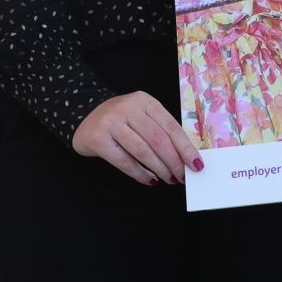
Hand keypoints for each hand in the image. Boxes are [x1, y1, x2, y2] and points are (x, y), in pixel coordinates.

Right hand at [72, 91, 203, 185]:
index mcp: (145, 101)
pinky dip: (139, 173)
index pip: (170, 126)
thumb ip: (160, 130)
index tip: (196, 164)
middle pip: (158, 139)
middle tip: (182, 177)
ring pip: (142, 150)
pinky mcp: (98, 138)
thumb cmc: (121, 120)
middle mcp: (128, 108)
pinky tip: (150, 180)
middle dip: (174, 161)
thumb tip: (184, 156)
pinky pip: (124, 161)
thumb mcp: (142, 116)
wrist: (84, 116)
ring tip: (169, 180)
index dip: (185, 147)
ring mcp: (111, 122)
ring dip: (159, 169)